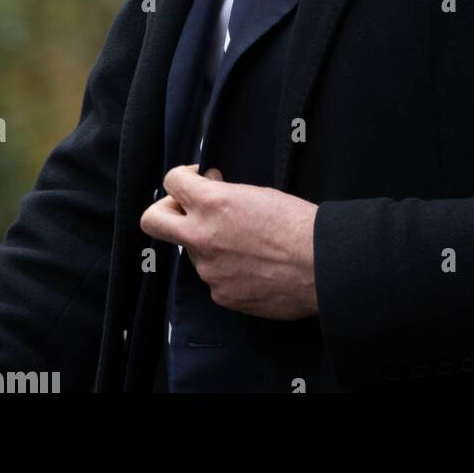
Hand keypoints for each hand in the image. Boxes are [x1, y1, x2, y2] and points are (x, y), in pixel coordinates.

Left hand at [140, 165, 318, 318]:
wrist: (321, 265)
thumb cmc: (297, 223)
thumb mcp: (258, 194)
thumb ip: (224, 194)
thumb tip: (210, 189)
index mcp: (213, 204)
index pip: (171, 182)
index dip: (183, 177)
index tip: (198, 180)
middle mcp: (202, 237)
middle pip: (152, 221)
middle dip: (165, 211)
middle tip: (190, 209)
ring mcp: (209, 270)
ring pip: (194, 251)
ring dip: (210, 243)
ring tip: (248, 242)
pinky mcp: (221, 295)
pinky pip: (215, 277)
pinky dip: (228, 268)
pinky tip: (256, 265)